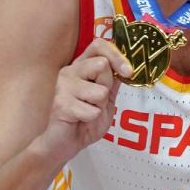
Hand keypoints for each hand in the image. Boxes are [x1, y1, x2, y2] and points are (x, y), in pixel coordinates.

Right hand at [32, 38, 132, 163]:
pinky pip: (92, 110)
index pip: (99, 45)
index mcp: (81, 66)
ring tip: (87, 111)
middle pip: (101, 64)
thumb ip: (113, 82)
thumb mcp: (106, 100)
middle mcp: (69, 71)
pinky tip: (80, 120)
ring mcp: (63, 87)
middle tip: (97, 101)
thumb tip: (128, 65)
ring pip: (100, 91)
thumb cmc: (85, 120)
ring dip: (100, 106)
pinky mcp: (61, 104)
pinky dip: (92, 118)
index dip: (117, 55)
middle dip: (107, 87)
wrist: (65, 144)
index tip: (128, 72)